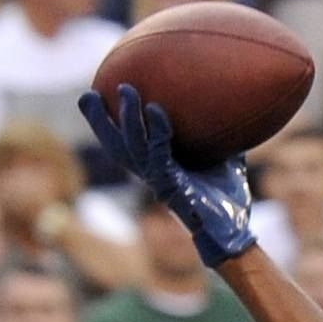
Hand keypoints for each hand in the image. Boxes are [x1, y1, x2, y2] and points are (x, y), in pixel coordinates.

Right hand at [77, 84, 256, 266]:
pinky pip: (158, 155)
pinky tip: (156, 110)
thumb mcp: (219, 157)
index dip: (103, 123)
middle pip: (114, 146)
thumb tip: (228, 103)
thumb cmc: (225, 198)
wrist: (232, 231)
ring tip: (126, 89)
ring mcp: (159, 181)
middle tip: (89, 93)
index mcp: (154, 168)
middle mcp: (150, 174)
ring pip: (132, 147)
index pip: (121, 143)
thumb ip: (216, 133)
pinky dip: (156, 132)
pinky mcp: (171, 186)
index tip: (92, 95)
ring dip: (128, 118)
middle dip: (98, 120)